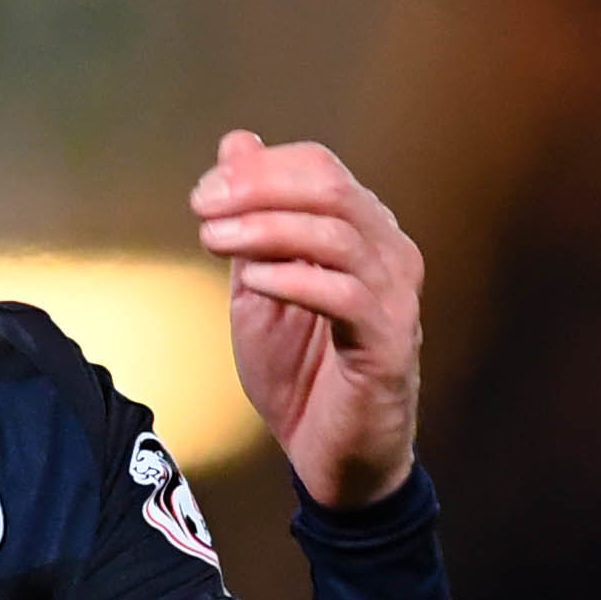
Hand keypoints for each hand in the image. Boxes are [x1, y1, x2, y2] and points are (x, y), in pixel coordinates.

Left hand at [189, 130, 422, 509]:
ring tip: (216, 240)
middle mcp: (388, 254)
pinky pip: (346, 295)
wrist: (330, 456)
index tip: (205, 192)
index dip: (258, 170)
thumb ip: (251, 219)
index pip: (319, 168)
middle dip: (258, 189)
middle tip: (205, 206)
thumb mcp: (258, 283)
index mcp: (360, 232)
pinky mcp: (390, 343)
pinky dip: (293, 278)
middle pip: (330, 188)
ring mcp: (395, 298)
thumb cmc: (301, 373)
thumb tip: (237, 143)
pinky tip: (254, 282)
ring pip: (337, 235)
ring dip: (266, 230)